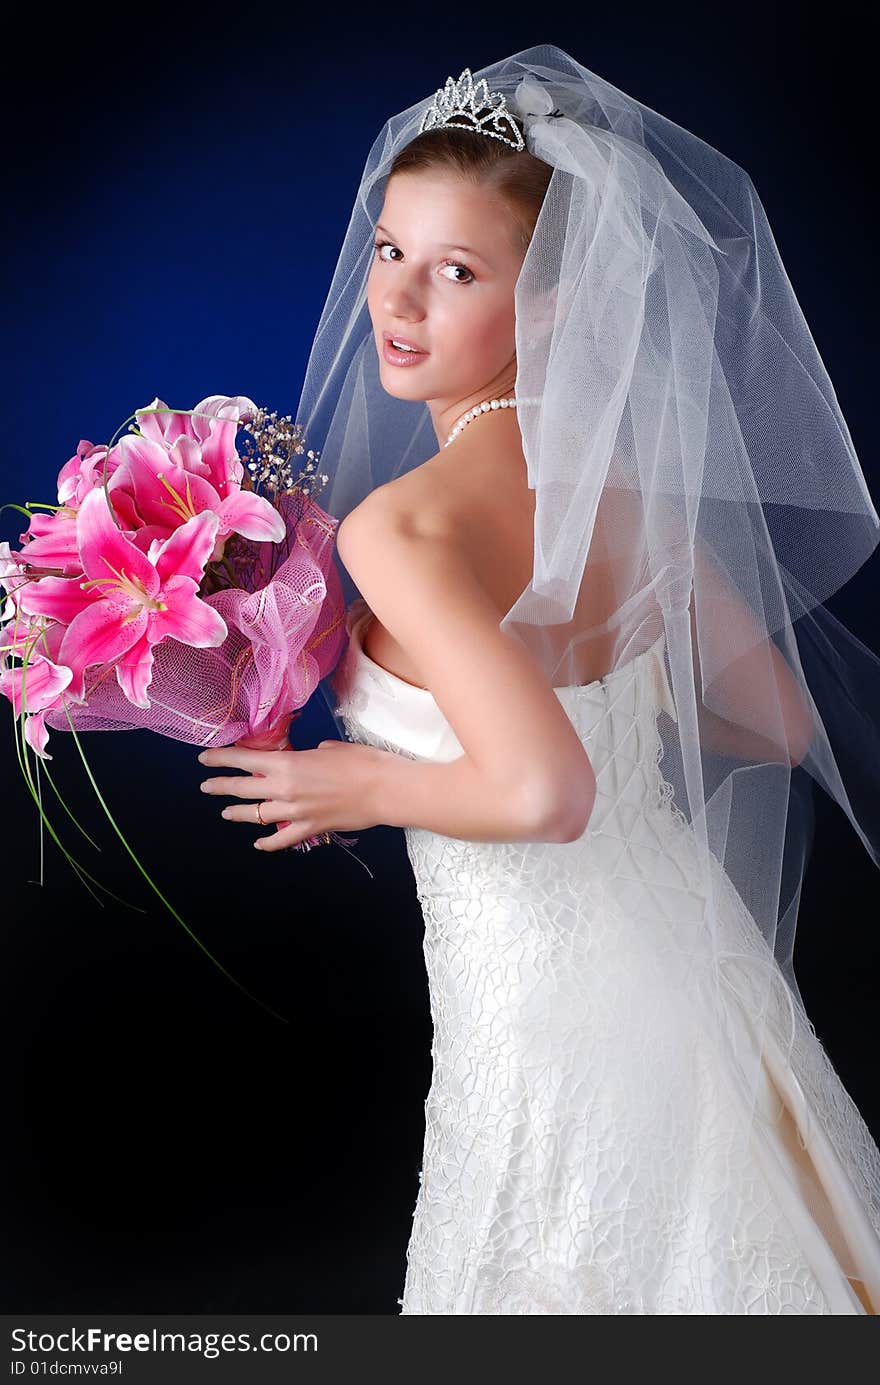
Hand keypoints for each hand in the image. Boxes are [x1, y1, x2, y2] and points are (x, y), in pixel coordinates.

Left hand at [197, 739, 380, 852]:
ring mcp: (295, 812)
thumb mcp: (330, 747)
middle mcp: (284, 789)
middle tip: (206, 785)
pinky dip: (267, 843)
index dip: (221, 759)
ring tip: (226, 813)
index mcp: (287, 764)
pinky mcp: (309, 829)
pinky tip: (258, 843)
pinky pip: (281, 839)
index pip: (243, 760)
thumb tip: (306, 759)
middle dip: (220, 786)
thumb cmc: (361, 762)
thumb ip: (308, 755)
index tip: (206, 758)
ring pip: (255, 816)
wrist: (384, 789)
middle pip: (242, 789)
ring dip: (237, 814)